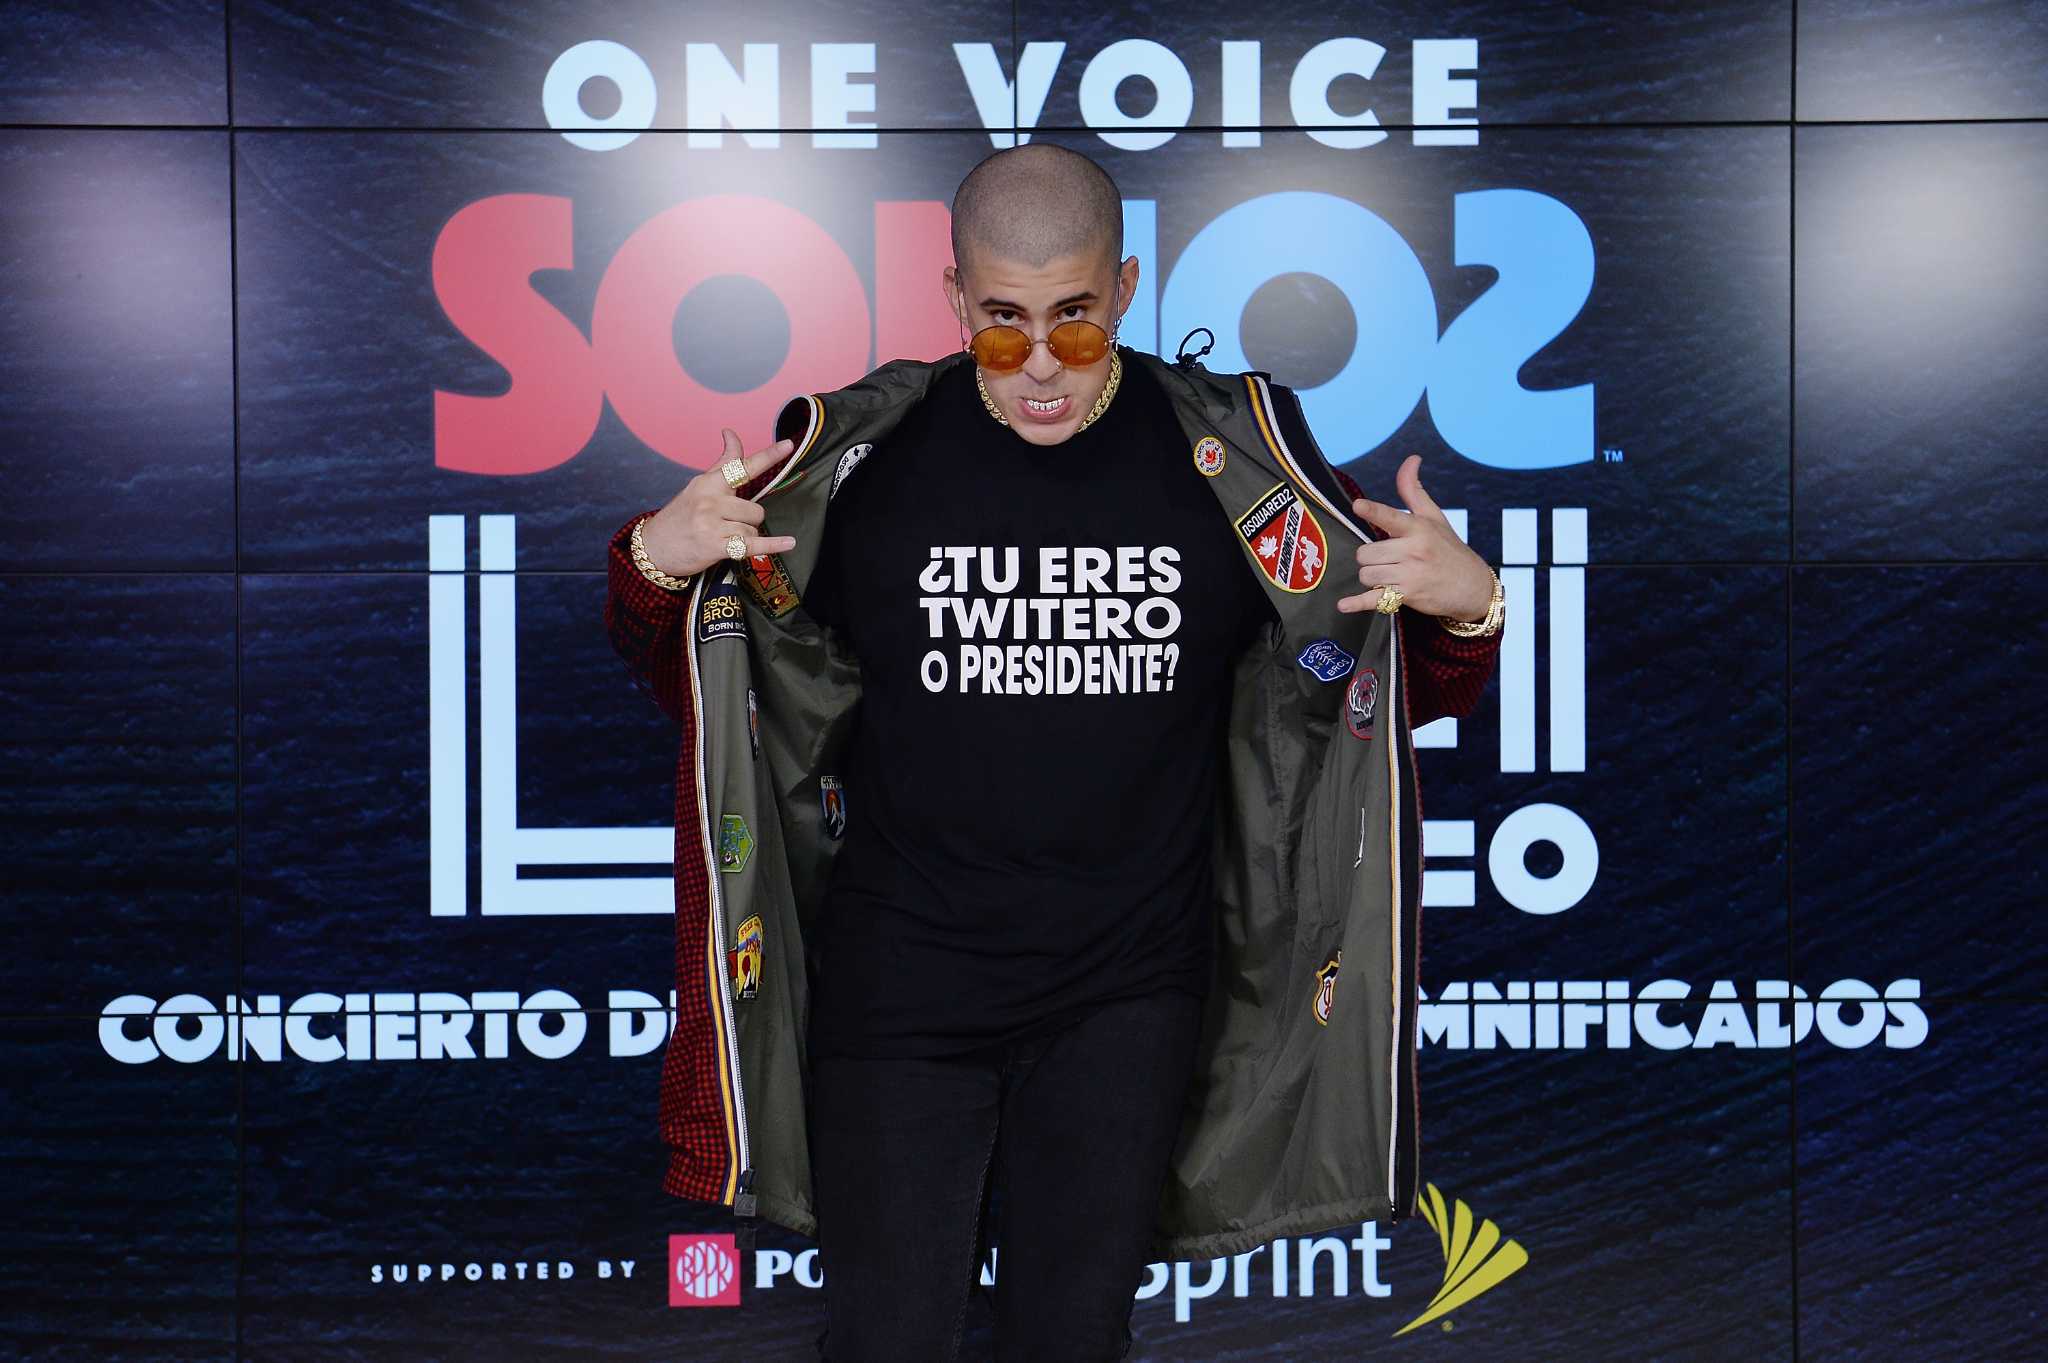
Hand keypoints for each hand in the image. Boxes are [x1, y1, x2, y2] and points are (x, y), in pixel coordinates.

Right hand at [639, 429, 800, 577]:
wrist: (653, 548)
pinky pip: (752, 545)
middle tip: (726, 526)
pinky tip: (788, 543)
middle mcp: (710, 501)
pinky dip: (772, 546)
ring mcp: (711, 523)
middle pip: (756, 509)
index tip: (788, 445)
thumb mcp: (699, 486)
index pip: (742, 466)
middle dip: (748, 521)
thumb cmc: (680, 517)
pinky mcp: (714, 546)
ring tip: (722, 538)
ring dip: (744, 537)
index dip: (768, 455)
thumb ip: (723, 463)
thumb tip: (730, 432)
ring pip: (753, 529)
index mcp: (708, 483)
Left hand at [1335, 454, 1493, 620]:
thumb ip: (1413, 491)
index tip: (1358, 506)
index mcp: (1418, 529)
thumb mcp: (1435, 517)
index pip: (1391, 517)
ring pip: (1366, 575)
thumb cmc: (1449, 549)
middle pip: (1365, 553)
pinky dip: (1357, 604)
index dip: (1372, 511)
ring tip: (1388, 575)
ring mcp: (1410, 575)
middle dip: (1369, 557)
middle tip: (1384, 558)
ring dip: (1371, 576)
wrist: (1473, 587)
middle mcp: (1413, 551)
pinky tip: (1343, 605)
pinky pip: (1375, 600)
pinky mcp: (1407, 596)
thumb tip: (1411, 459)